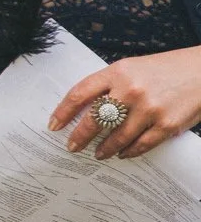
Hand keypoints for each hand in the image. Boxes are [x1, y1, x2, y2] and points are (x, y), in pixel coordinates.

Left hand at [49, 47, 200, 158]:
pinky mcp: (166, 124)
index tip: (53, 125)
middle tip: (72, 147)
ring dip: (104, 149)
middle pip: (94, 120)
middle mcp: (131, 89)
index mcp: (118, 72)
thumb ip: (110, 84)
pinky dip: (128, 151)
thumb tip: (84, 108)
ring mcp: (149, 108)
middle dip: (79, 137)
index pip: (80, 94)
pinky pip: (140, 145)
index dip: (63, 112)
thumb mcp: (134, 67)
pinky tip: (122, 153)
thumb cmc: (167, 69)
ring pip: (116, 137)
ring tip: (98, 154)